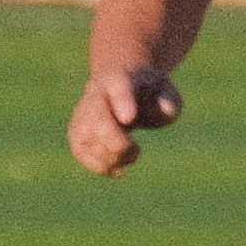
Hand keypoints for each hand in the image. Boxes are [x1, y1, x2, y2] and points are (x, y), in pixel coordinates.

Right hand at [71, 60, 182, 175]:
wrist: (120, 88)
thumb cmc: (148, 93)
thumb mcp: (166, 92)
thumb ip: (168, 102)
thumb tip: (166, 110)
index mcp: (120, 79)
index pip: (119, 88)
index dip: (122, 102)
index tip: (129, 119)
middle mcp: (95, 94)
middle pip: (99, 120)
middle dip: (119, 144)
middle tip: (136, 149)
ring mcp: (82, 114)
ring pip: (87, 140)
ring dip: (112, 157)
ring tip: (130, 155)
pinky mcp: (77, 134)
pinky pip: (82, 153)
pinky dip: (102, 166)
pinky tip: (118, 166)